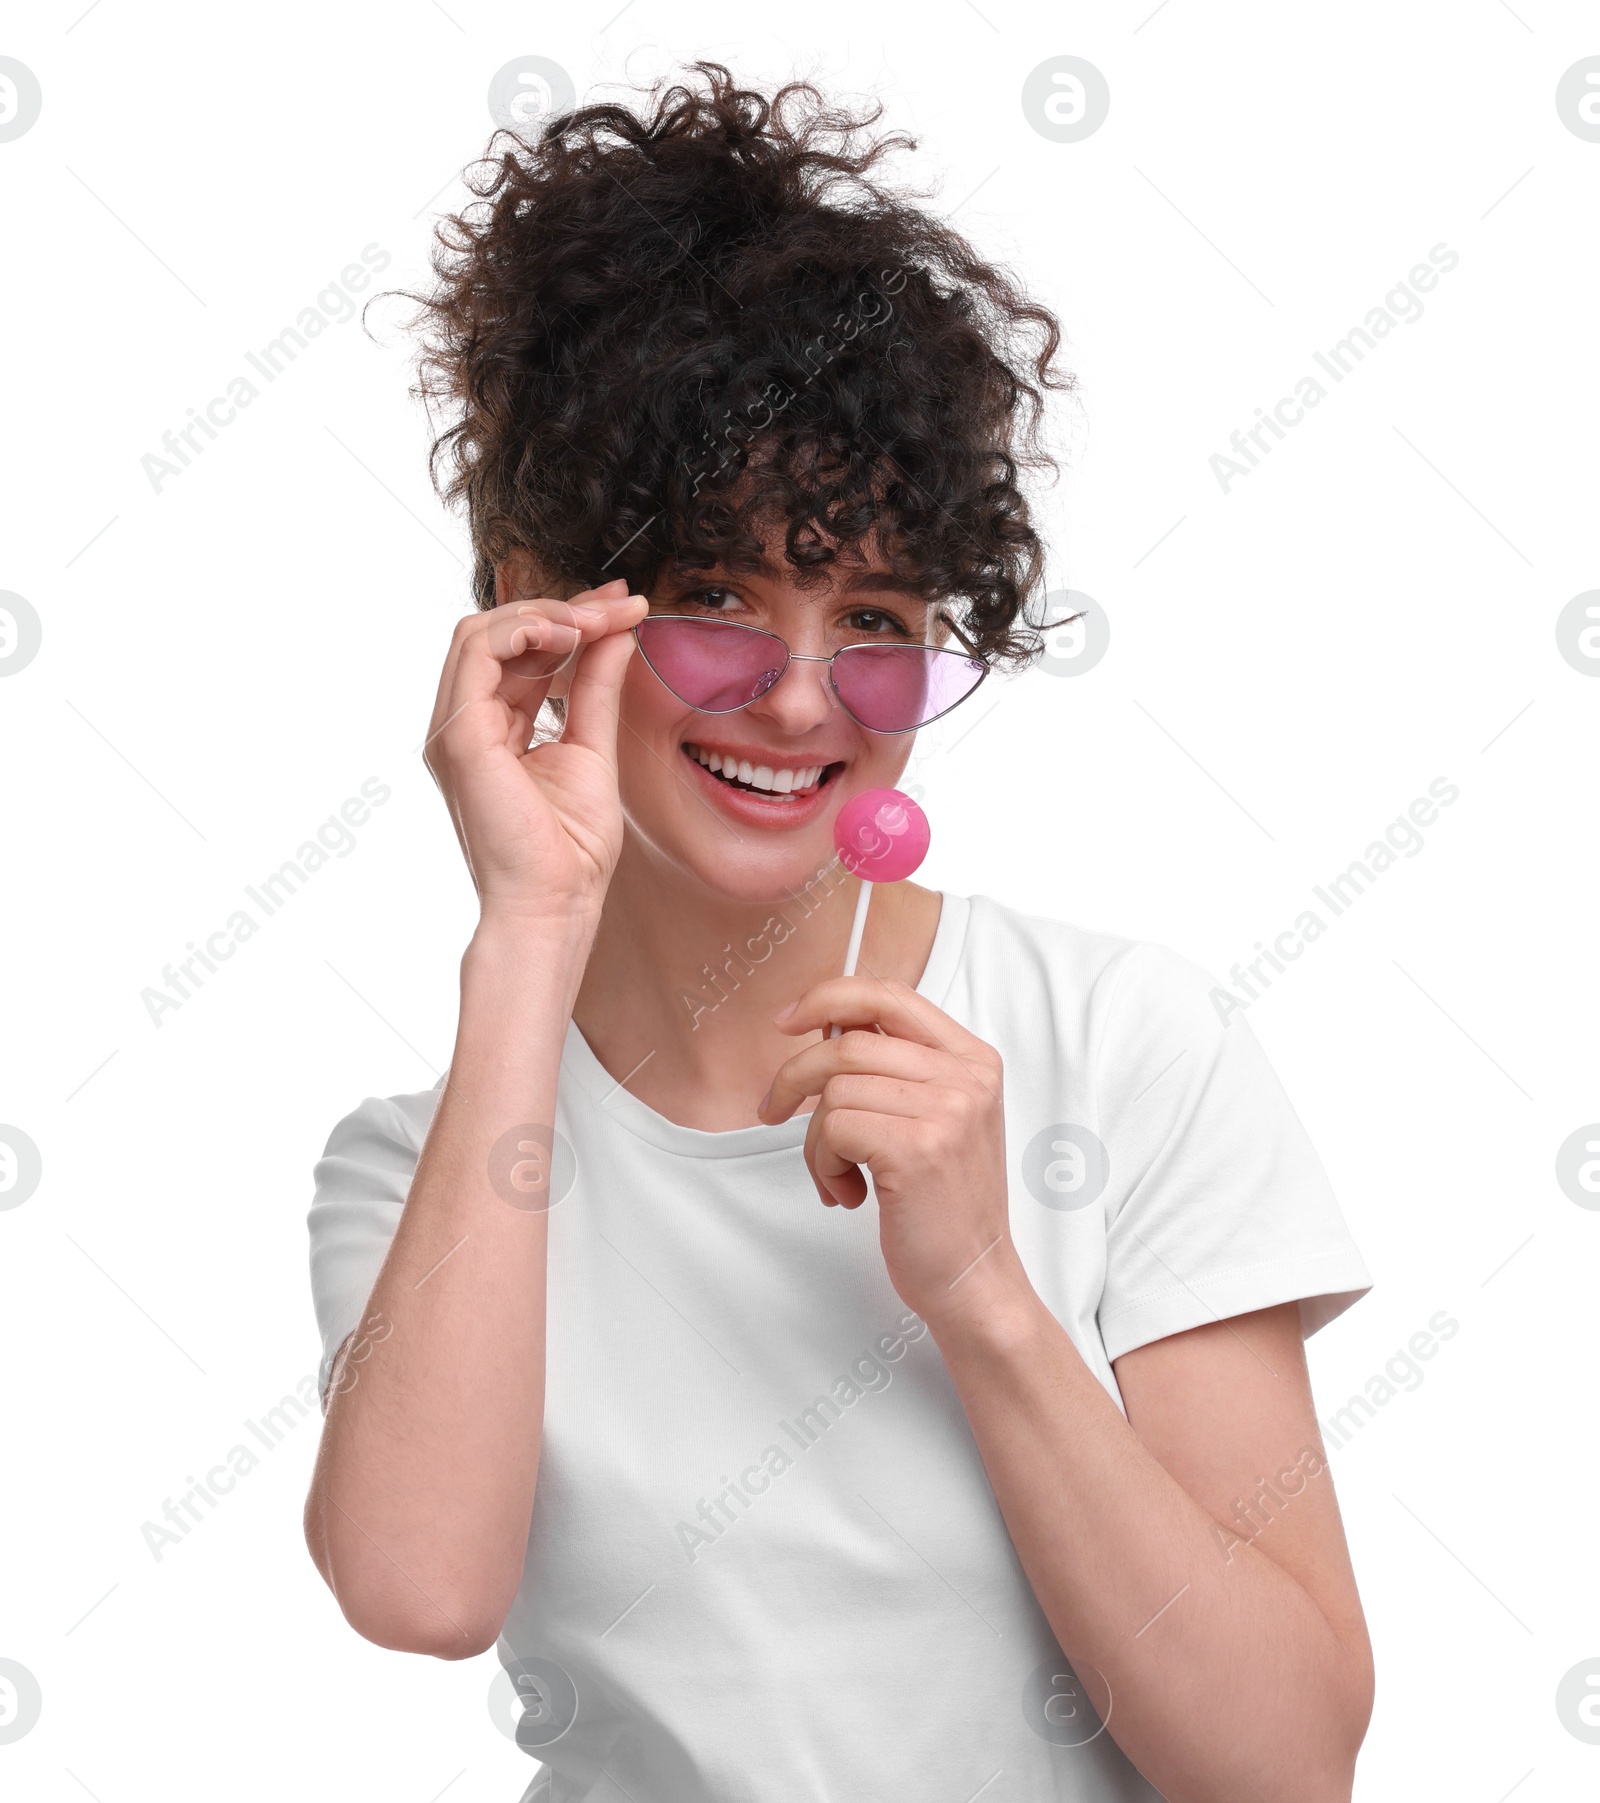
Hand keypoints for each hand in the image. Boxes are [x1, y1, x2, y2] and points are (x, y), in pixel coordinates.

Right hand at [423, 577, 648, 927]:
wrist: (555, 904)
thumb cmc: (571, 850)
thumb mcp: (593, 747)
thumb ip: (597, 687)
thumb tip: (619, 632)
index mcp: (493, 729)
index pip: (522, 652)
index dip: (571, 618)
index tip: (625, 604)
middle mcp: (466, 725)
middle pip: (498, 633)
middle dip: (562, 608)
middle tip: (620, 603)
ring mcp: (454, 730)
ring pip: (478, 633)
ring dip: (542, 613)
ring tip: (596, 618)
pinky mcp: (457, 737)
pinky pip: (474, 655)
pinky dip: (520, 630)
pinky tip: (569, 632)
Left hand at [757, 976, 1026, 1327]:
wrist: (974, 1278)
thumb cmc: (943, 1205)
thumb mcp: (935, 1118)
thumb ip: (895, 1069)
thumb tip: (824, 1029)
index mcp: (972, 1059)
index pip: (889, 995)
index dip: (828, 997)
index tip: (788, 1020)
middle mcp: (965, 1077)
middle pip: (848, 1042)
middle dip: (795, 1077)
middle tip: (773, 1110)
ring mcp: (946, 1110)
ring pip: (833, 1089)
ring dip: (816, 1141)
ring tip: (838, 1176)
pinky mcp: (916, 1147)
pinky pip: (832, 1128)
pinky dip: (824, 1164)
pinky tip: (850, 1193)